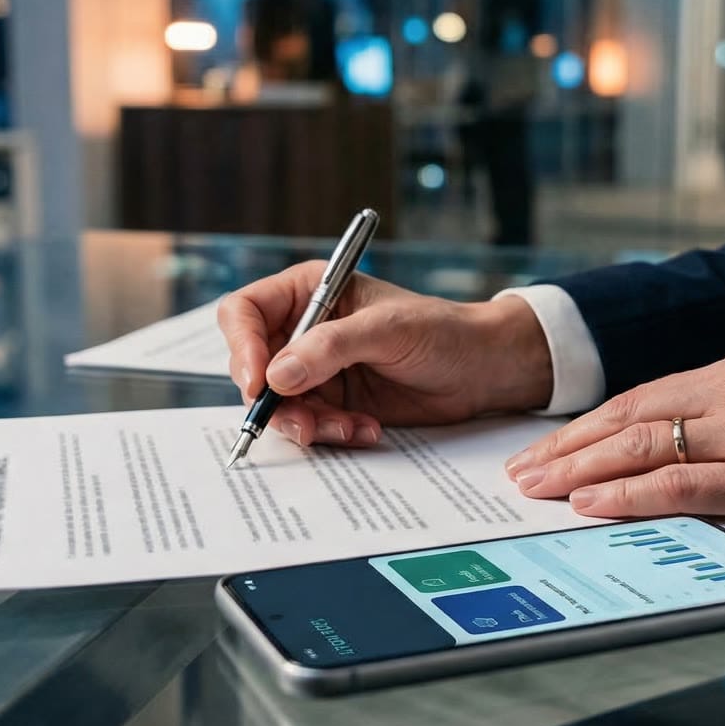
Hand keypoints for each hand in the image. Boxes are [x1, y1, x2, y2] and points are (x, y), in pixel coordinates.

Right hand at [218, 263, 553, 446]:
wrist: (482, 370)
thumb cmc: (442, 331)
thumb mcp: (387, 330)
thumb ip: (330, 348)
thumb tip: (276, 375)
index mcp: (308, 292)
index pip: (245, 313)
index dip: (242, 346)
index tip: (258, 381)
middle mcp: (303, 330)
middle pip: (254, 367)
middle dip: (274, 400)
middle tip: (304, 421)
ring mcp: (316, 370)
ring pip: (279, 404)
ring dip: (307, 423)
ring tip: (347, 427)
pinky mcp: (333, 403)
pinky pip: (310, 425)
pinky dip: (331, 433)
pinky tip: (365, 429)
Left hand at [503, 352, 724, 538]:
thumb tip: (682, 462)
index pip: (642, 397)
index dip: (587, 425)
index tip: (548, 446)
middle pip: (629, 417)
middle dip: (567, 447)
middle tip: (521, 471)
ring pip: (644, 447)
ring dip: (581, 470)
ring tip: (537, 489)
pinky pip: (682, 485)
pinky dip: (630, 495)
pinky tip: (593, 504)